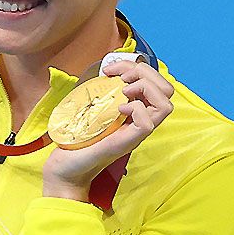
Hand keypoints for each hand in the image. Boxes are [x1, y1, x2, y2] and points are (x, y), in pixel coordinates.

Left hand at [42, 60, 174, 200]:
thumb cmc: (77, 139)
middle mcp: (142, 120)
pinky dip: (136, 109)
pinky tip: (119, 109)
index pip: (157, 84)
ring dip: (145, 88)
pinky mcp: (127, 142)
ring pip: (165, 105)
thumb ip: (104, 92)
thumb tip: (106, 70)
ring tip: (124, 91)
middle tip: (122, 78)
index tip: (113, 70)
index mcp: (136, 110)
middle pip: (167, 90)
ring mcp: (136, 132)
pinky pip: (148, 123)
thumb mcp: (93, 108)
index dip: (140, 67)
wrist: (65, 167)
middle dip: (146, 73)